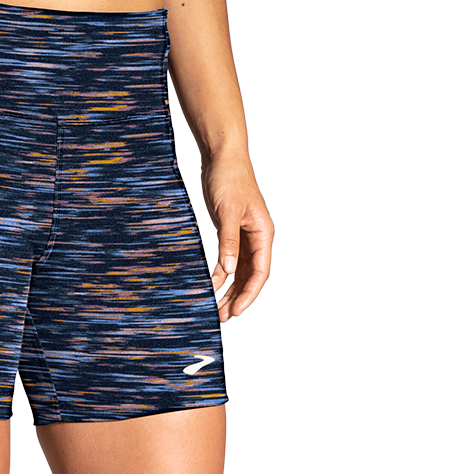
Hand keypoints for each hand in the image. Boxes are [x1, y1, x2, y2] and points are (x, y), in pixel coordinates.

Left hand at [202, 154, 273, 322]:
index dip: (249, 294)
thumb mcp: (227, 212)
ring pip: (240, 272)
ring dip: (229, 290)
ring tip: (217, 308)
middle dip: (237, 297)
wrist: (222, 157)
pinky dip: (220, 275)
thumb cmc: (229, 179)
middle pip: (250, 277)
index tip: (235, 311)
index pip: (260, 272)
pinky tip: (210, 285)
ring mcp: (245, 237)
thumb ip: (228, 242)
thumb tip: (227, 272)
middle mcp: (257, 238)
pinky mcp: (232, 233)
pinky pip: (229, 261)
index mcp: (263, 233)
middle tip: (221, 316)